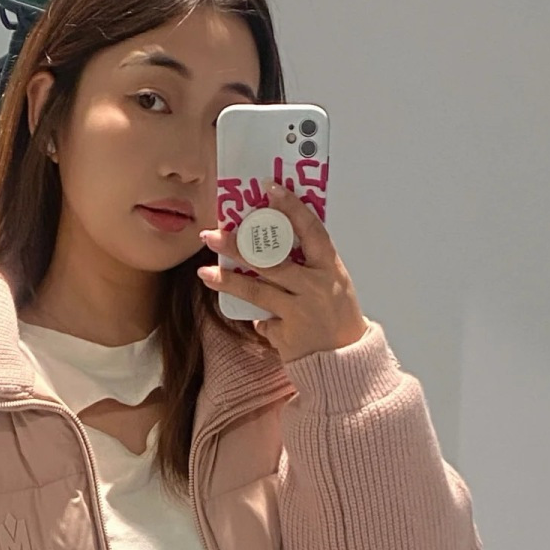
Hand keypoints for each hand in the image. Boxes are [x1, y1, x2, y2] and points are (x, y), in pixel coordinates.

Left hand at [197, 179, 366, 363]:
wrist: (344, 361)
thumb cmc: (338, 317)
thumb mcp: (333, 283)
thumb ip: (309, 264)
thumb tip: (275, 242)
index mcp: (329, 268)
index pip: (310, 229)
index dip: (291, 207)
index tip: (270, 188)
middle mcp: (314, 287)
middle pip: (271, 260)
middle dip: (239, 245)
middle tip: (213, 234)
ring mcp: (298, 312)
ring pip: (257, 290)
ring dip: (228, 280)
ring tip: (204, 271)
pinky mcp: (285, 334)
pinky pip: (262, 320)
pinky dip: (256, 318)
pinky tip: (253, 318)